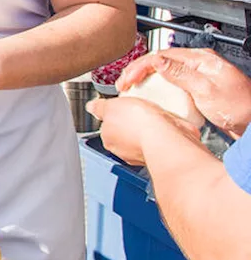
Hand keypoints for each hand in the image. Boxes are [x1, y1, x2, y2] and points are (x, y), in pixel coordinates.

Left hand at [87, 96, 202, 164]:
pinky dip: (164, 132)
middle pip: (125, 131)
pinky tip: (166, 125)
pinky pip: (162, 139)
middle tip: (139, 110)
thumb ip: (99, 107)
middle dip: (132, 121)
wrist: (166, 137)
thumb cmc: (138, 124)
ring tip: (155, 117)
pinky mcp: (163, 153)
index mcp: (108, 139)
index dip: (116, 113)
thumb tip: (91, 107)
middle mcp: (124, 151)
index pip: (108, 125)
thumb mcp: (110, 106)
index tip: (123, 106)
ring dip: (149, 127)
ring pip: (144, 136)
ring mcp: (144, 153)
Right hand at [117, 48, 250, 138]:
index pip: (161, 56)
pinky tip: (150, 96)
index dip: (139, 67)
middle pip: (160, 62)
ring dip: (145, 79)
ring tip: (131, 89)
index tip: (126, 80)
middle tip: (122, 84)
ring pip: (163, 72)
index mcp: (201, 59)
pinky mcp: (198, 89)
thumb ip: (180, 74)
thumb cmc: (241, 108)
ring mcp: (199, 76)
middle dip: (137, 71)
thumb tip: (157, 62)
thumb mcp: (207, 90)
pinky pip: (171, 83)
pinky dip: (156, 88)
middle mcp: (199, 65)